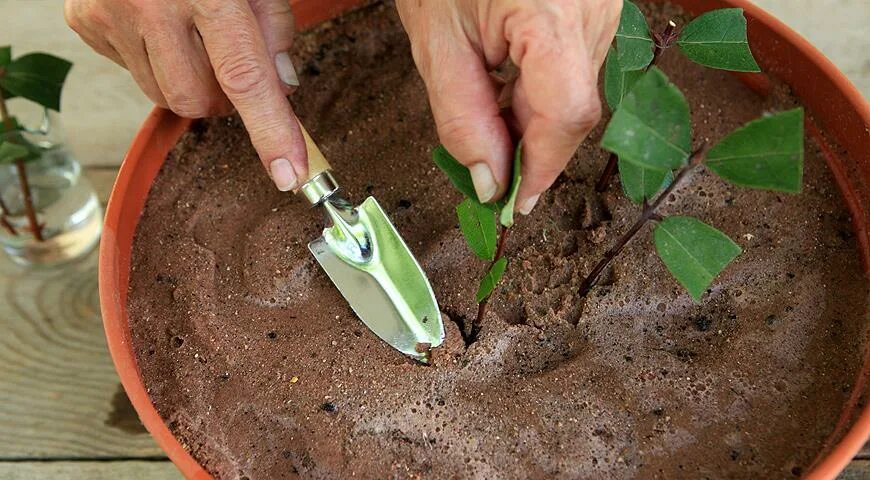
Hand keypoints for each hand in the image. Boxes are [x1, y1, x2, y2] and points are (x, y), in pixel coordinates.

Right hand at [65, 0, 305, 190]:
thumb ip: (273, 23)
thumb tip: (282, 84)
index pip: (246, 80)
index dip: (271, 132)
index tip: (290, 175)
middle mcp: (151, 8)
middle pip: (197, 101)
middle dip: (222, 98)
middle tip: (231, 64)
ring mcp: (111, 17)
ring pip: (162, 94)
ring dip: (188, 79)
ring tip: (192, 34)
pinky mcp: (86, 22)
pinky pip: (130, 70)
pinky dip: (154, 60)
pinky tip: (158, 24)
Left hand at [397, 0, 620, 213]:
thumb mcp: (437, 40)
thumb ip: (462, 116)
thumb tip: (490, 181)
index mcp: (552, 16)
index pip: (565, 115)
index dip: (540, 169)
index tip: (512, 205)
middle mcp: (592, 14)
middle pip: (570, 109)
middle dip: (526, 146)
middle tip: (482, 160)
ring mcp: (602, 9)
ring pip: (572, 93)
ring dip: (529, 118)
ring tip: (485, 101)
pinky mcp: (596, 10)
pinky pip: (572, 69)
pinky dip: (537, 91)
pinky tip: (504, 79)